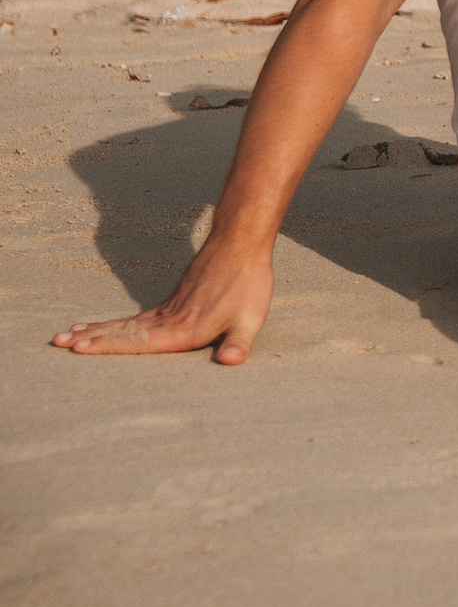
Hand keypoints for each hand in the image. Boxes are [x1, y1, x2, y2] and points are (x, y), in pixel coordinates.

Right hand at [52, 234, 274, 364]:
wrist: (240, 245)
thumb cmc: (248, 284)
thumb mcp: (251, 318)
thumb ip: (239, 342)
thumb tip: (232, 361)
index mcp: (184, 329)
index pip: (141, 341)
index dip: (111, 345)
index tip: (80, 346)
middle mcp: (169, 319)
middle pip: (124, 331)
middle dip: (91, 338)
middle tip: (57, 341)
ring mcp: (168, 308)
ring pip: (125, 322)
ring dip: (96, 329)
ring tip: (66, 334)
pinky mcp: (171, 301)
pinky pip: (136, 316)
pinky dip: (114, 322)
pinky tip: (101, 326)